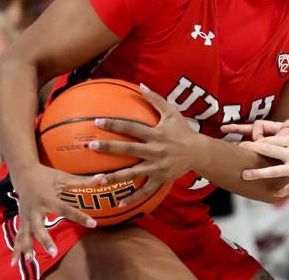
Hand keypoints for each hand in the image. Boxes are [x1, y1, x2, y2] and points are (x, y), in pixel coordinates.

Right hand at [8, 164, 101, 265]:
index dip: (80, 217)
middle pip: (40, 227)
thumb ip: (83, 181)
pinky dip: (18, 247)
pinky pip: (19, 235)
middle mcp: (36, 209)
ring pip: (26, 234)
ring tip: (30, 260)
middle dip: (45, 240)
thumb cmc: (46, 175)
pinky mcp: (22, 219)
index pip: (66, 210)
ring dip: (27, 247)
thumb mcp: (64, 177)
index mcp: (48, 199)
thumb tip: (103, 178)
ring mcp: (27, 215)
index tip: (93, 224)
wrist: (23, 173)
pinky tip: (15, 261)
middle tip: (54, 252)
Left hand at [89, 84, 195, 204]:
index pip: (131, 128)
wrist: (199, 152)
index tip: (97, 122)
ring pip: (133, 173)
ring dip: (115, 177)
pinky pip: (145, 190)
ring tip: (97, 180)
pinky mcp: (160, 179)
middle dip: (108, 148)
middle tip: (90, 147)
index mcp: (156, 134)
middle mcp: (155, 150)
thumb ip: (156, 99)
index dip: (114, 124)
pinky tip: (119, 203)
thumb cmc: (183, 131)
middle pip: (128, 149)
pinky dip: (133, 198)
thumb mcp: (172, 112)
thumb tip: (141, 85)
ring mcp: (157, 166)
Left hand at [237, 113, 288, 196]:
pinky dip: (279, 191)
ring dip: (257, 174)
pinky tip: (272, 193)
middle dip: (251, 151)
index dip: (255, 142)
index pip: (270, 140)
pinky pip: (288, 188)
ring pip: (272, 172)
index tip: (243, 143)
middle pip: (267, 152)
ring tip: (244, 175)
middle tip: (237, 152)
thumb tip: (284, 123)